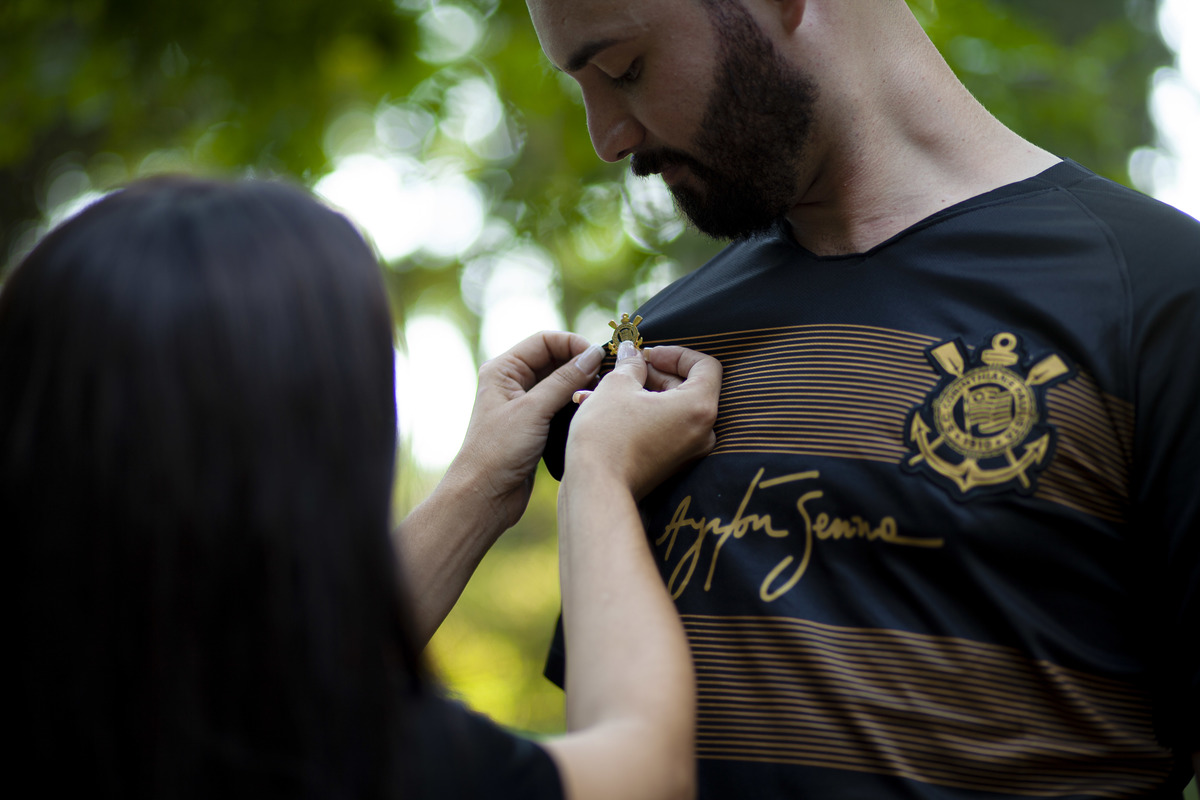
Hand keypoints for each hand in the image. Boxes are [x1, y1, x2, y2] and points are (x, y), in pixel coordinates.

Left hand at [447, 330, 604, 528]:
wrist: (484, 496)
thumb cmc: (498, 451)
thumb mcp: (534, 410)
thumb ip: (565, 380)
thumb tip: (593, 354)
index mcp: (503, 370)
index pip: (544, 341)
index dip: (573, 344)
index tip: (599, 357)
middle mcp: (512, 382)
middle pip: (554, 358)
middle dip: (580, 363)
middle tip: (607, 376)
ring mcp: (524, 404)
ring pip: (560, 382)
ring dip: (581, 384)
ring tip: (603, 392)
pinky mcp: (535, 424)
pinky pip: (561, 404)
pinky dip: (577, 402)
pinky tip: (593, 409)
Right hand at [565, 342, 721, 498]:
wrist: (597, 490)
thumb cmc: (608, 435)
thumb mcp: (616, 386)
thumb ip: (631, 364)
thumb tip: (632, 353)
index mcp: (699, 407)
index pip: (705, 366)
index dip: (677, 353)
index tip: (648, 354)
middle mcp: (703, 432)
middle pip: (688, 387)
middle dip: (654, 374)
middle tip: (624, 369)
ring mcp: (689, 451)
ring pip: (671, 409)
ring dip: (642, 393)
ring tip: (603, 389)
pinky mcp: (672, 465)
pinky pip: (664, 429)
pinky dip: (642, 415)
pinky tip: (608, 408)